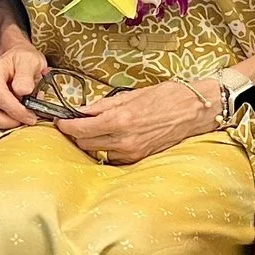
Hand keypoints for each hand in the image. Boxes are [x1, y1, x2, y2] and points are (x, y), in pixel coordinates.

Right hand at [0, 44, 48, 130]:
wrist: (17, 59)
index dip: (16, 110)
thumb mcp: (31, 61)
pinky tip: (15, 115)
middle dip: (9, 121)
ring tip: (21, 117)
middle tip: (27, 119)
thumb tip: (23, 91)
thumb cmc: (23, 60)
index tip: (31, 116)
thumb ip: (26, 76)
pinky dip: (3, 121)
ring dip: (5, 123)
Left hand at [53, 79, 221, 166]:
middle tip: (76, 124)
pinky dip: (109, 149)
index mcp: (120, 120)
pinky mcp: (139, 158)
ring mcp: (132, 152)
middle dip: (77, 134)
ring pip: (98, 152)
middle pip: (85, 144)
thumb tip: (80, 110)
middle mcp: (124, 140)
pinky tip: (114, 138)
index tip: (60, 121)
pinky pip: (114, 157)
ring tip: (97, 129)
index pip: (80, 129)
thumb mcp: (131, 95)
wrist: (194, 111)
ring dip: (92, 142)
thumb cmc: (166, 97)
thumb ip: (103, 106)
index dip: (66, 126)